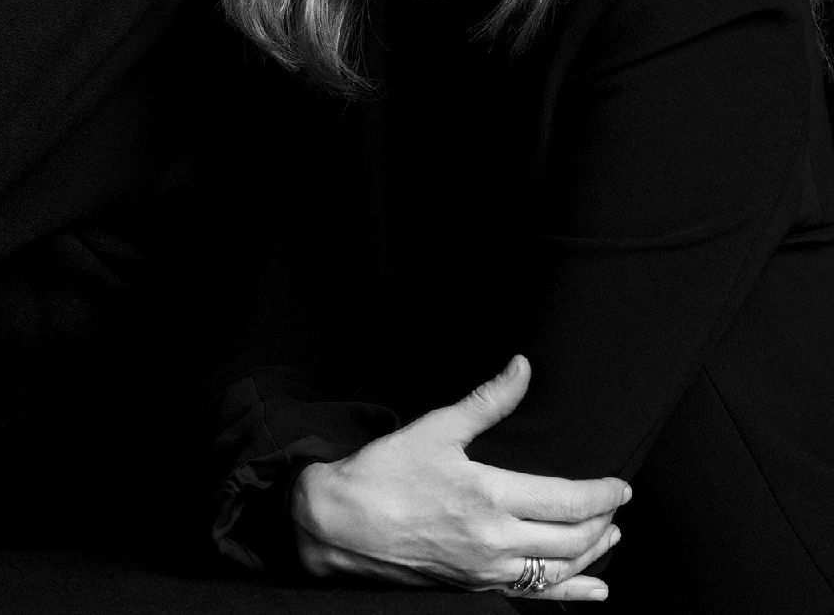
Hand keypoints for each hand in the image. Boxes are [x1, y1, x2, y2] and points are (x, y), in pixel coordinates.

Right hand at [292, 356, 629, 600]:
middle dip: (603, 520)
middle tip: (615, 503)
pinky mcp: (474, 586)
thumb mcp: (435, 429)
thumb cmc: (382, 474)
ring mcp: (486, 569)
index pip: (568, 499)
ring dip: (594, 553)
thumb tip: (522, 368)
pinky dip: (572, 594)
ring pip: (559, 568)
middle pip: (572, 537)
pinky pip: (535, 596)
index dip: (602, 493)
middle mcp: (495, 539)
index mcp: (489, 496)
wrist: (338, 523)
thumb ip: (487, 401)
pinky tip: (595, 589)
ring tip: (611, 535)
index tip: (621, 485)